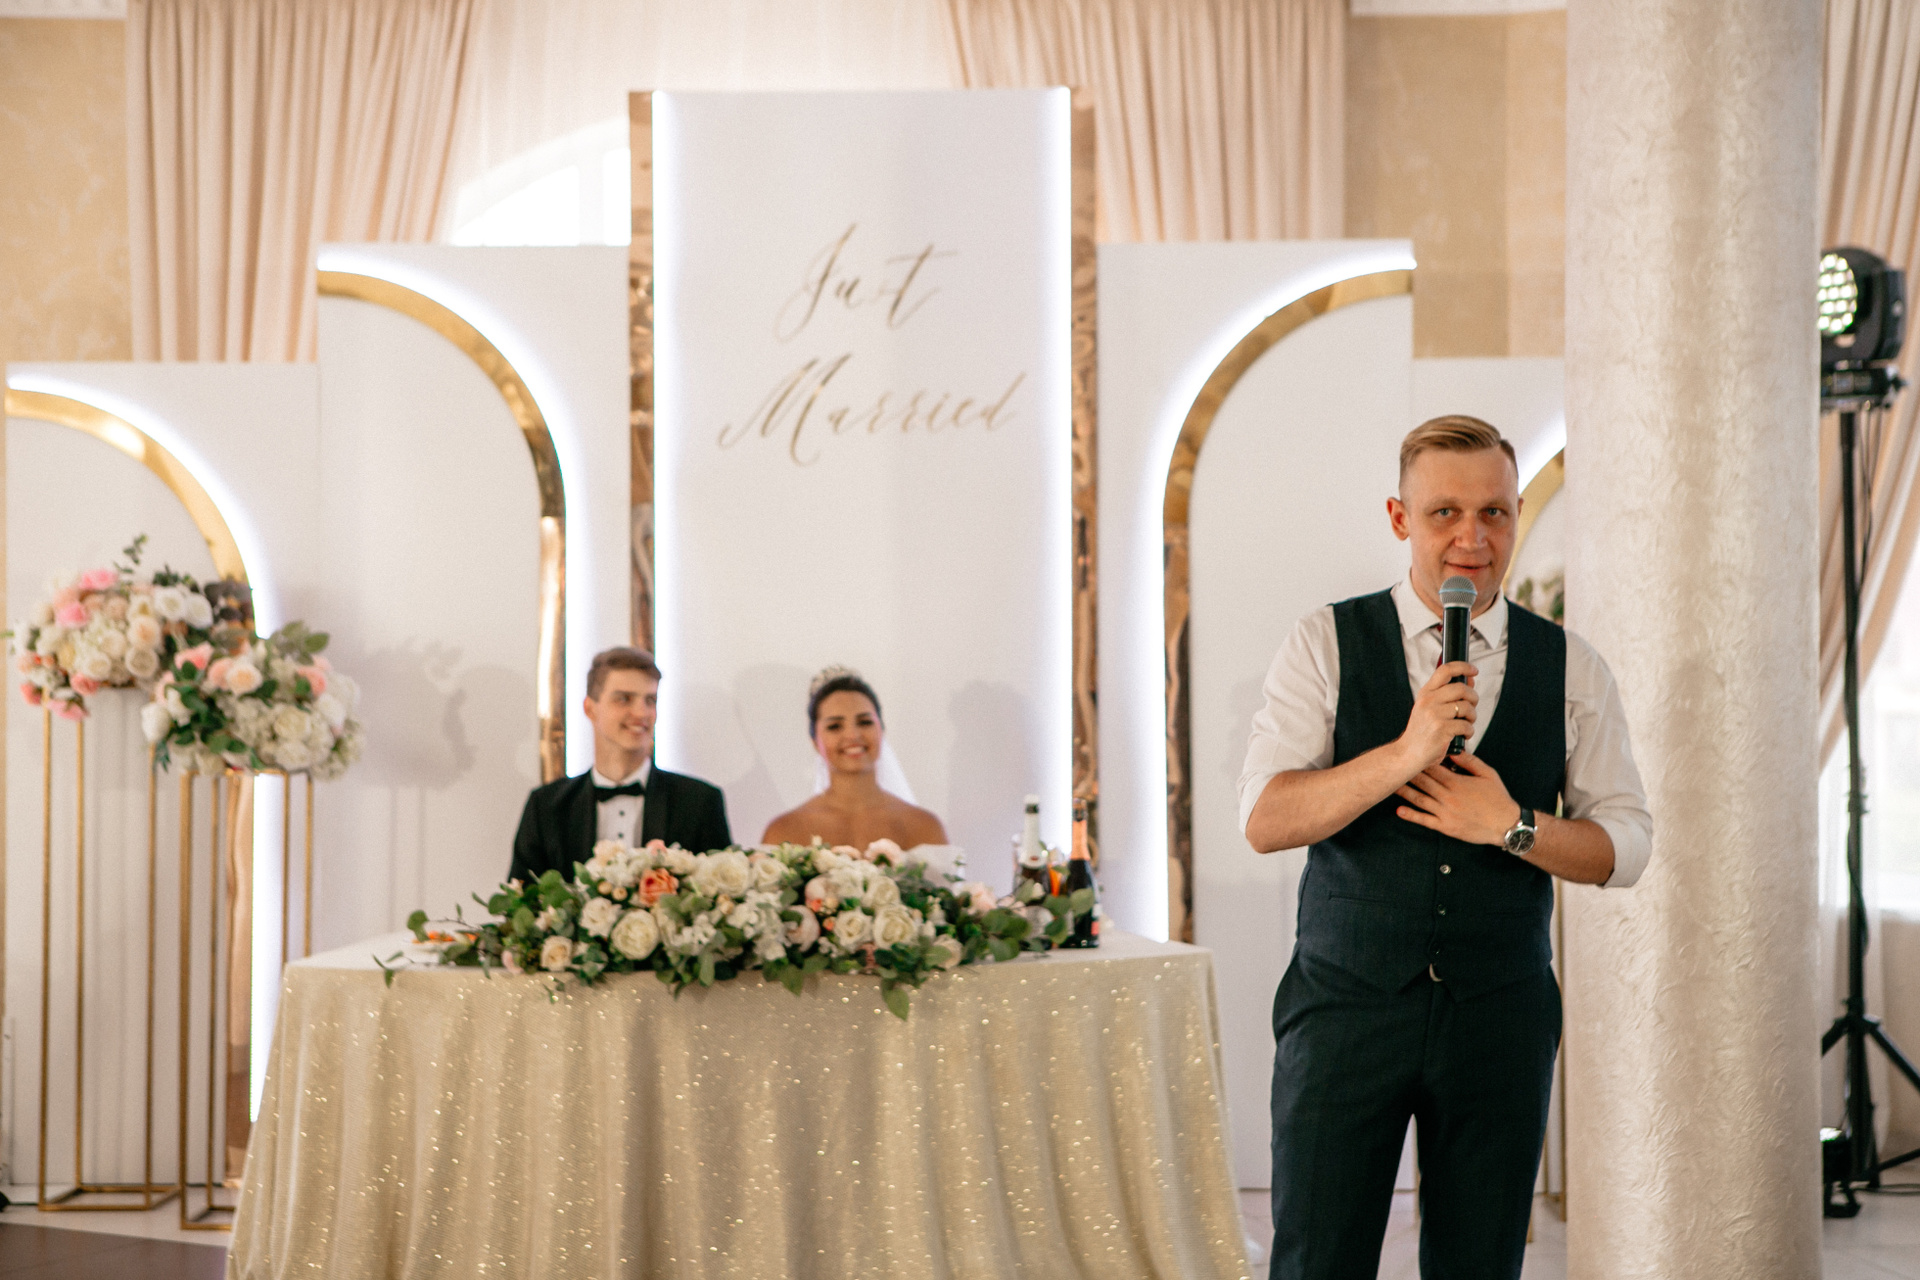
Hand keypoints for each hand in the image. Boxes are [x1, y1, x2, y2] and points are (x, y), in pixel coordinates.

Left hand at [1395, 751, 1518, 845]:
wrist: (1507, 825)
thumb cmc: (1498, 799)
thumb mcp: (1488, 774)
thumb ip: (1469, 762)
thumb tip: (1453, 751)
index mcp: (1457, 783)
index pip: (1433, 768)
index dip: (1420, 761)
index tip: (1410, 755)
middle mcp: (1448, 797)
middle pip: (1423, 782)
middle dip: (1408, 773)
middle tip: (1394, 766)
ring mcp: (1445, 813)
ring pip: (1420, 799)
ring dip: (1404, 791)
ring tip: (1391, 784)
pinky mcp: (1446, 827)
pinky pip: (1425, 820)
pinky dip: (1411, 815)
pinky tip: (1399, 810)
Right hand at [1396, 661, 1478, 772]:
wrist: (1408, 753)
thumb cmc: (1421, 732)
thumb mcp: (1429, 708)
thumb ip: (1447, 694)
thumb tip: (1469, 680)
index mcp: (1425, 693)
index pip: (1445, 670)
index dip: (1463, 667)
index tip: (1473, 670)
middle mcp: (1428, 701)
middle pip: (1461, 688)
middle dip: (1473, 697)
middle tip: (1471, 706)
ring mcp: (1434, 715)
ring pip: (1466, 707)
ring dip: (1472, 716)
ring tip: (1467, 723)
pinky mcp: (1442, 729)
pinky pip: (1466, 725)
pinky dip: (1469, 731)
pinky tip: (1463, 735)